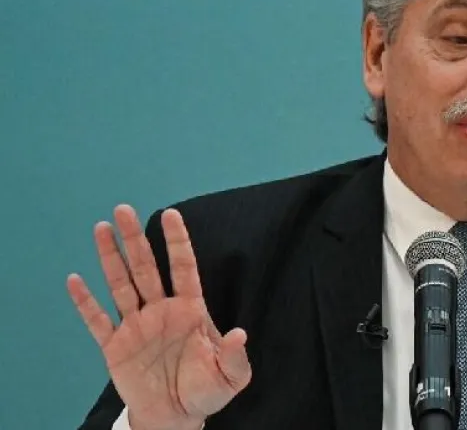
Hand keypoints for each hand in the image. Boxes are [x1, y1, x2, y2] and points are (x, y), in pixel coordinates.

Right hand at [67, 205, 251, 429]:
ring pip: (121, 285)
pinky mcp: (115, 346)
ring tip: (101, 228)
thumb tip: (240, 333)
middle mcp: (161, 310)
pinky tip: (75, 280)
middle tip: (124, 209)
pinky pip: (98, 320)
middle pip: (146, 268)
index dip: (177, 242)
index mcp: (190, 310)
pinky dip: (86, 302)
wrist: (176, 418)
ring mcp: (136, 326)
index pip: (184, 268)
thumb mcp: (230, 376)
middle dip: (135, 239)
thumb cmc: (206, 392)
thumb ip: (234, 355)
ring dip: (110, 258)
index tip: (171, 214)